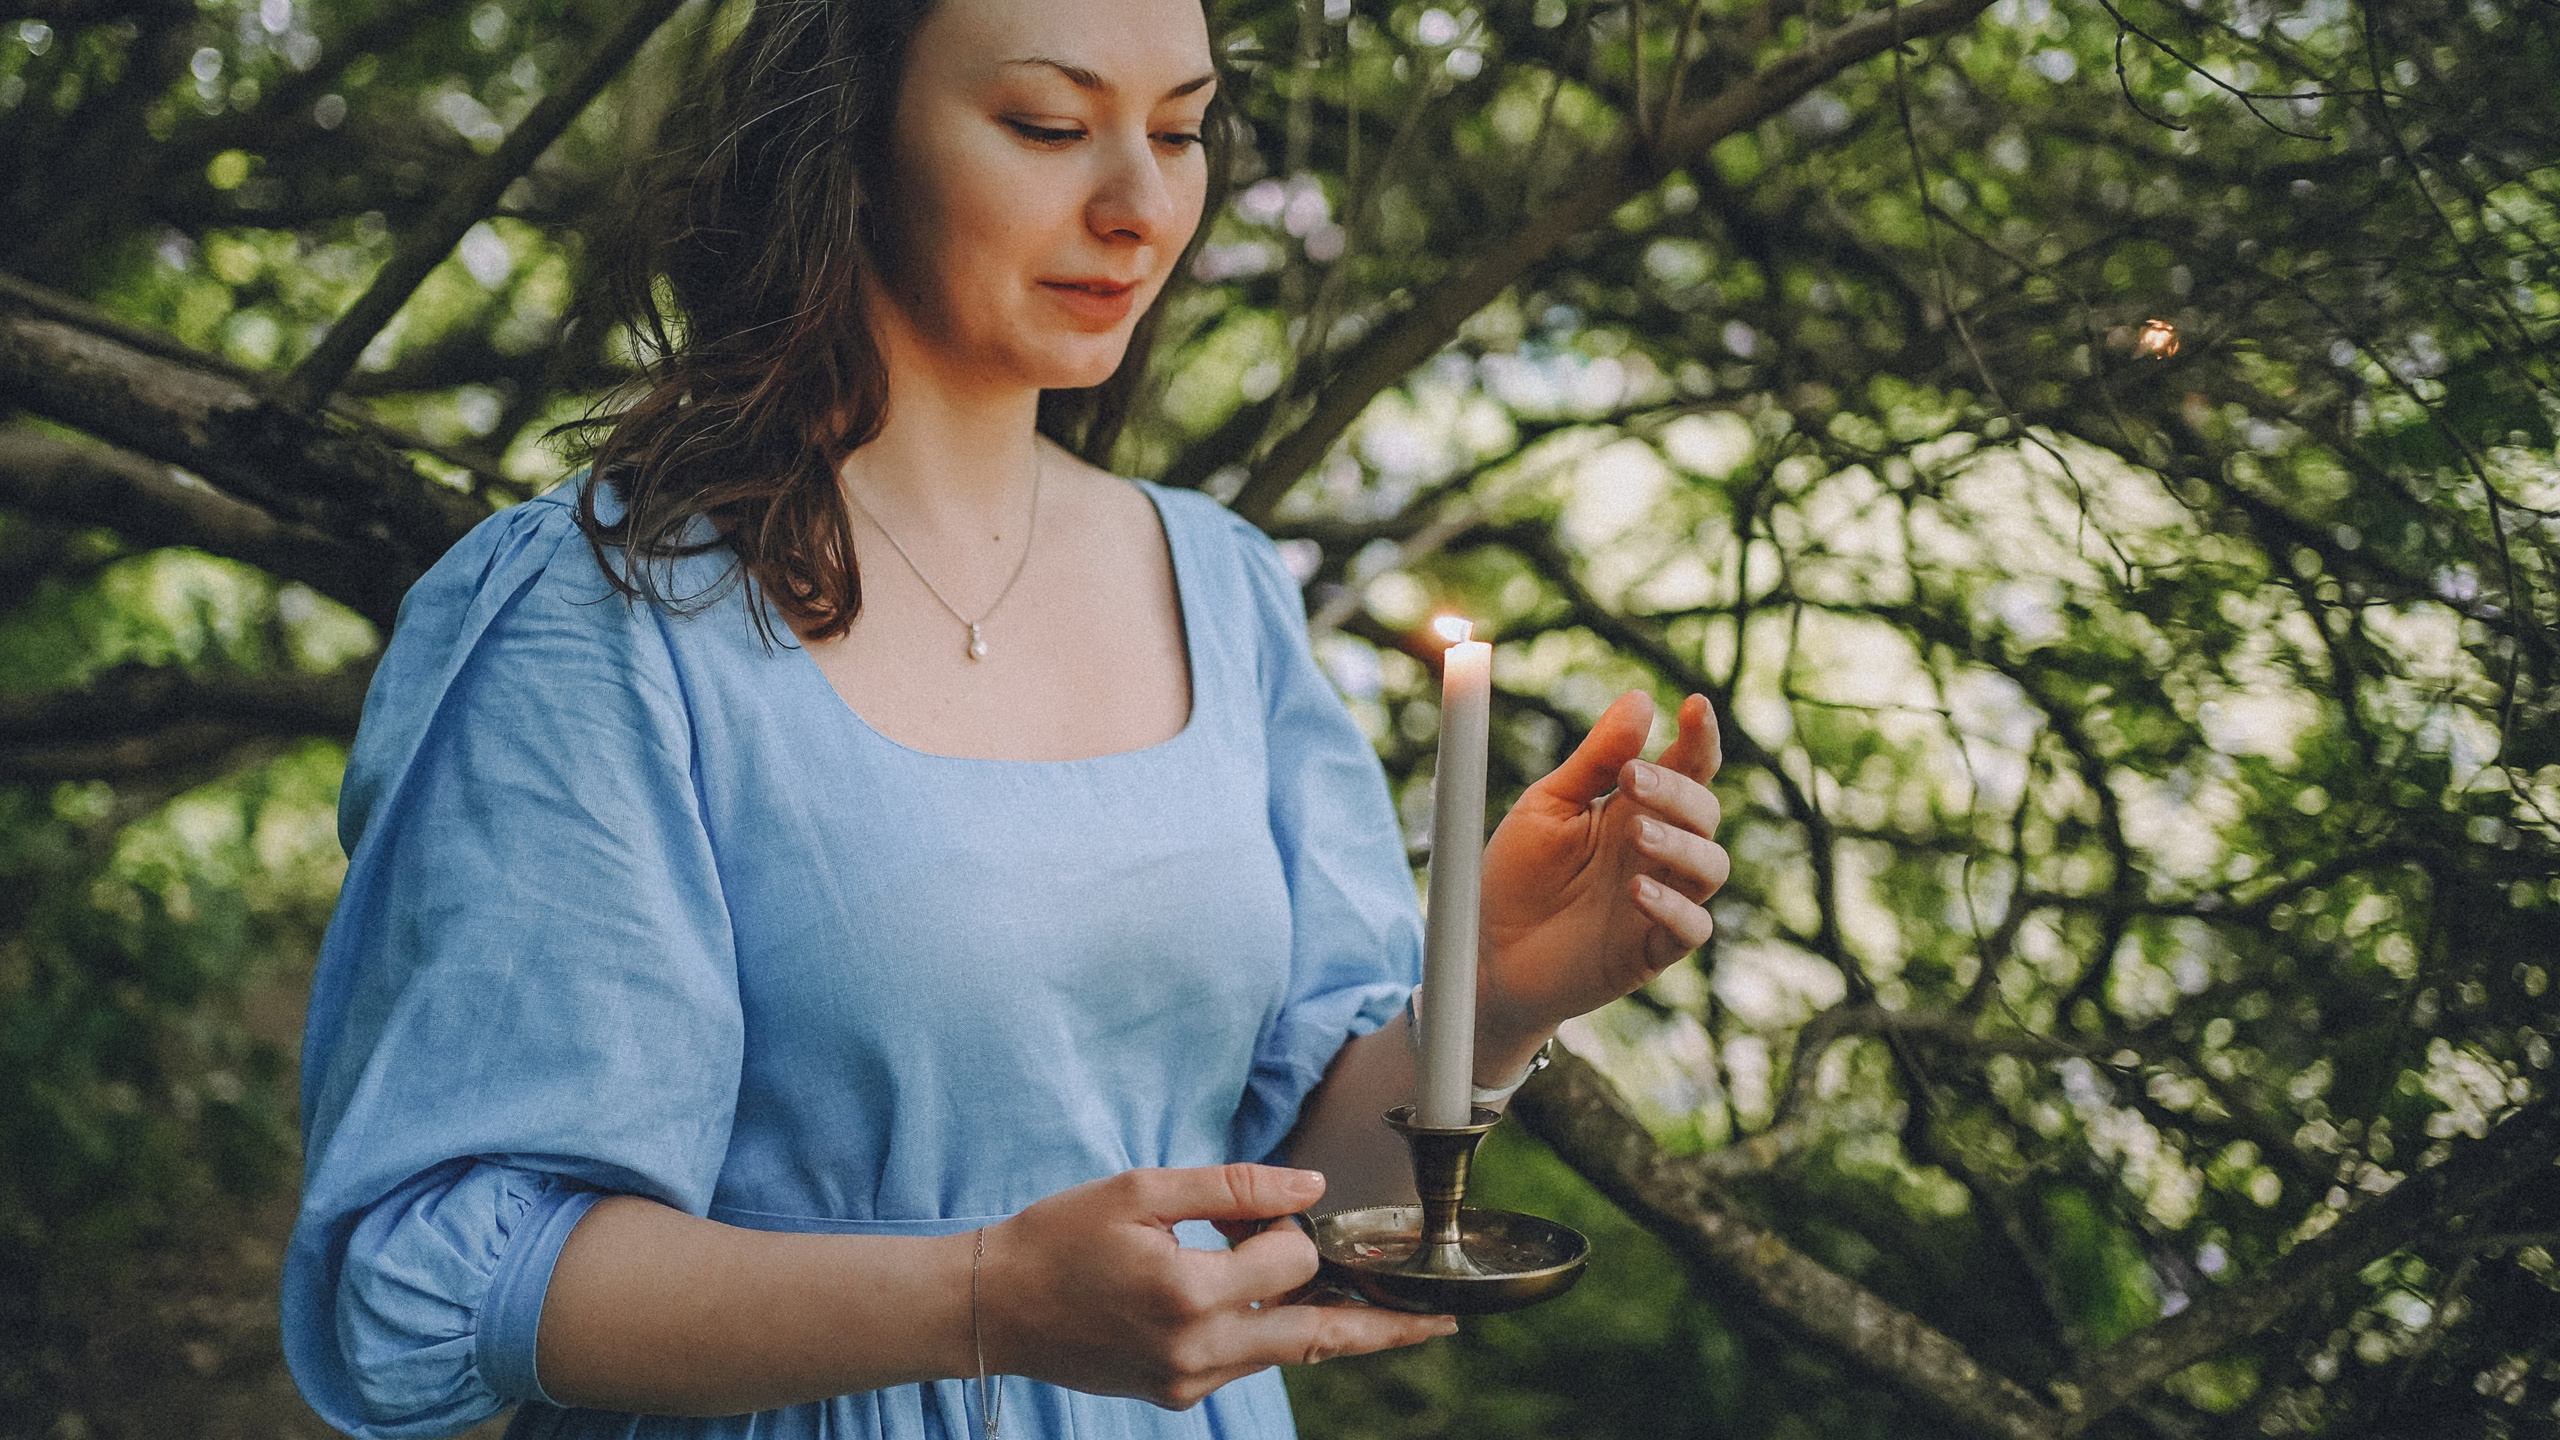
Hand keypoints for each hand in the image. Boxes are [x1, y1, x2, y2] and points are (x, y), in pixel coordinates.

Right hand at [981, 1164, 1454, 1408]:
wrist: (994, 1307)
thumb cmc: (1060, 1237)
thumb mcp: (1141, 1190)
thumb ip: (1231, 1188)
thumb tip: (1310, 1189)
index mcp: (1189, 1294)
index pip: (1291, 1262)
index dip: (1291, 1226)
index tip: (1267, 1207)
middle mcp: (1197, 1351)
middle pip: (1319, 1337)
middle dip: (1386, 1328)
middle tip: (1444, 1323)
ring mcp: (1188, 1382)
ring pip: (1285, 1352)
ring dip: (1318, 1317)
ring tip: (1373, 1302)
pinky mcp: (1176, 1394)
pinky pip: (1245, 1360)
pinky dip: (1266, 1328)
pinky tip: (1262, 1299)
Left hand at [1475, 691, 1728, 1068]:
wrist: (1483, 954)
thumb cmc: (1515, 875)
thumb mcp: (1548, 806)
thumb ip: (1595, 759)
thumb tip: (1643, 699)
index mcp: (1636, 809)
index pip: (1688, 768)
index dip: (1701, 738)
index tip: (1694, 705)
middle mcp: (1657, 853)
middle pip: (1704, 812)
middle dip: (1676, 790)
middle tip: (1630, 779)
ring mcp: (1659, 902)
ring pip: (1710, 867)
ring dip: (1681, 844)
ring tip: (1636, 831)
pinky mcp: (1650, 951)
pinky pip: (1692, 929)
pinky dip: (1674, 908)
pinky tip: (1636, 892)